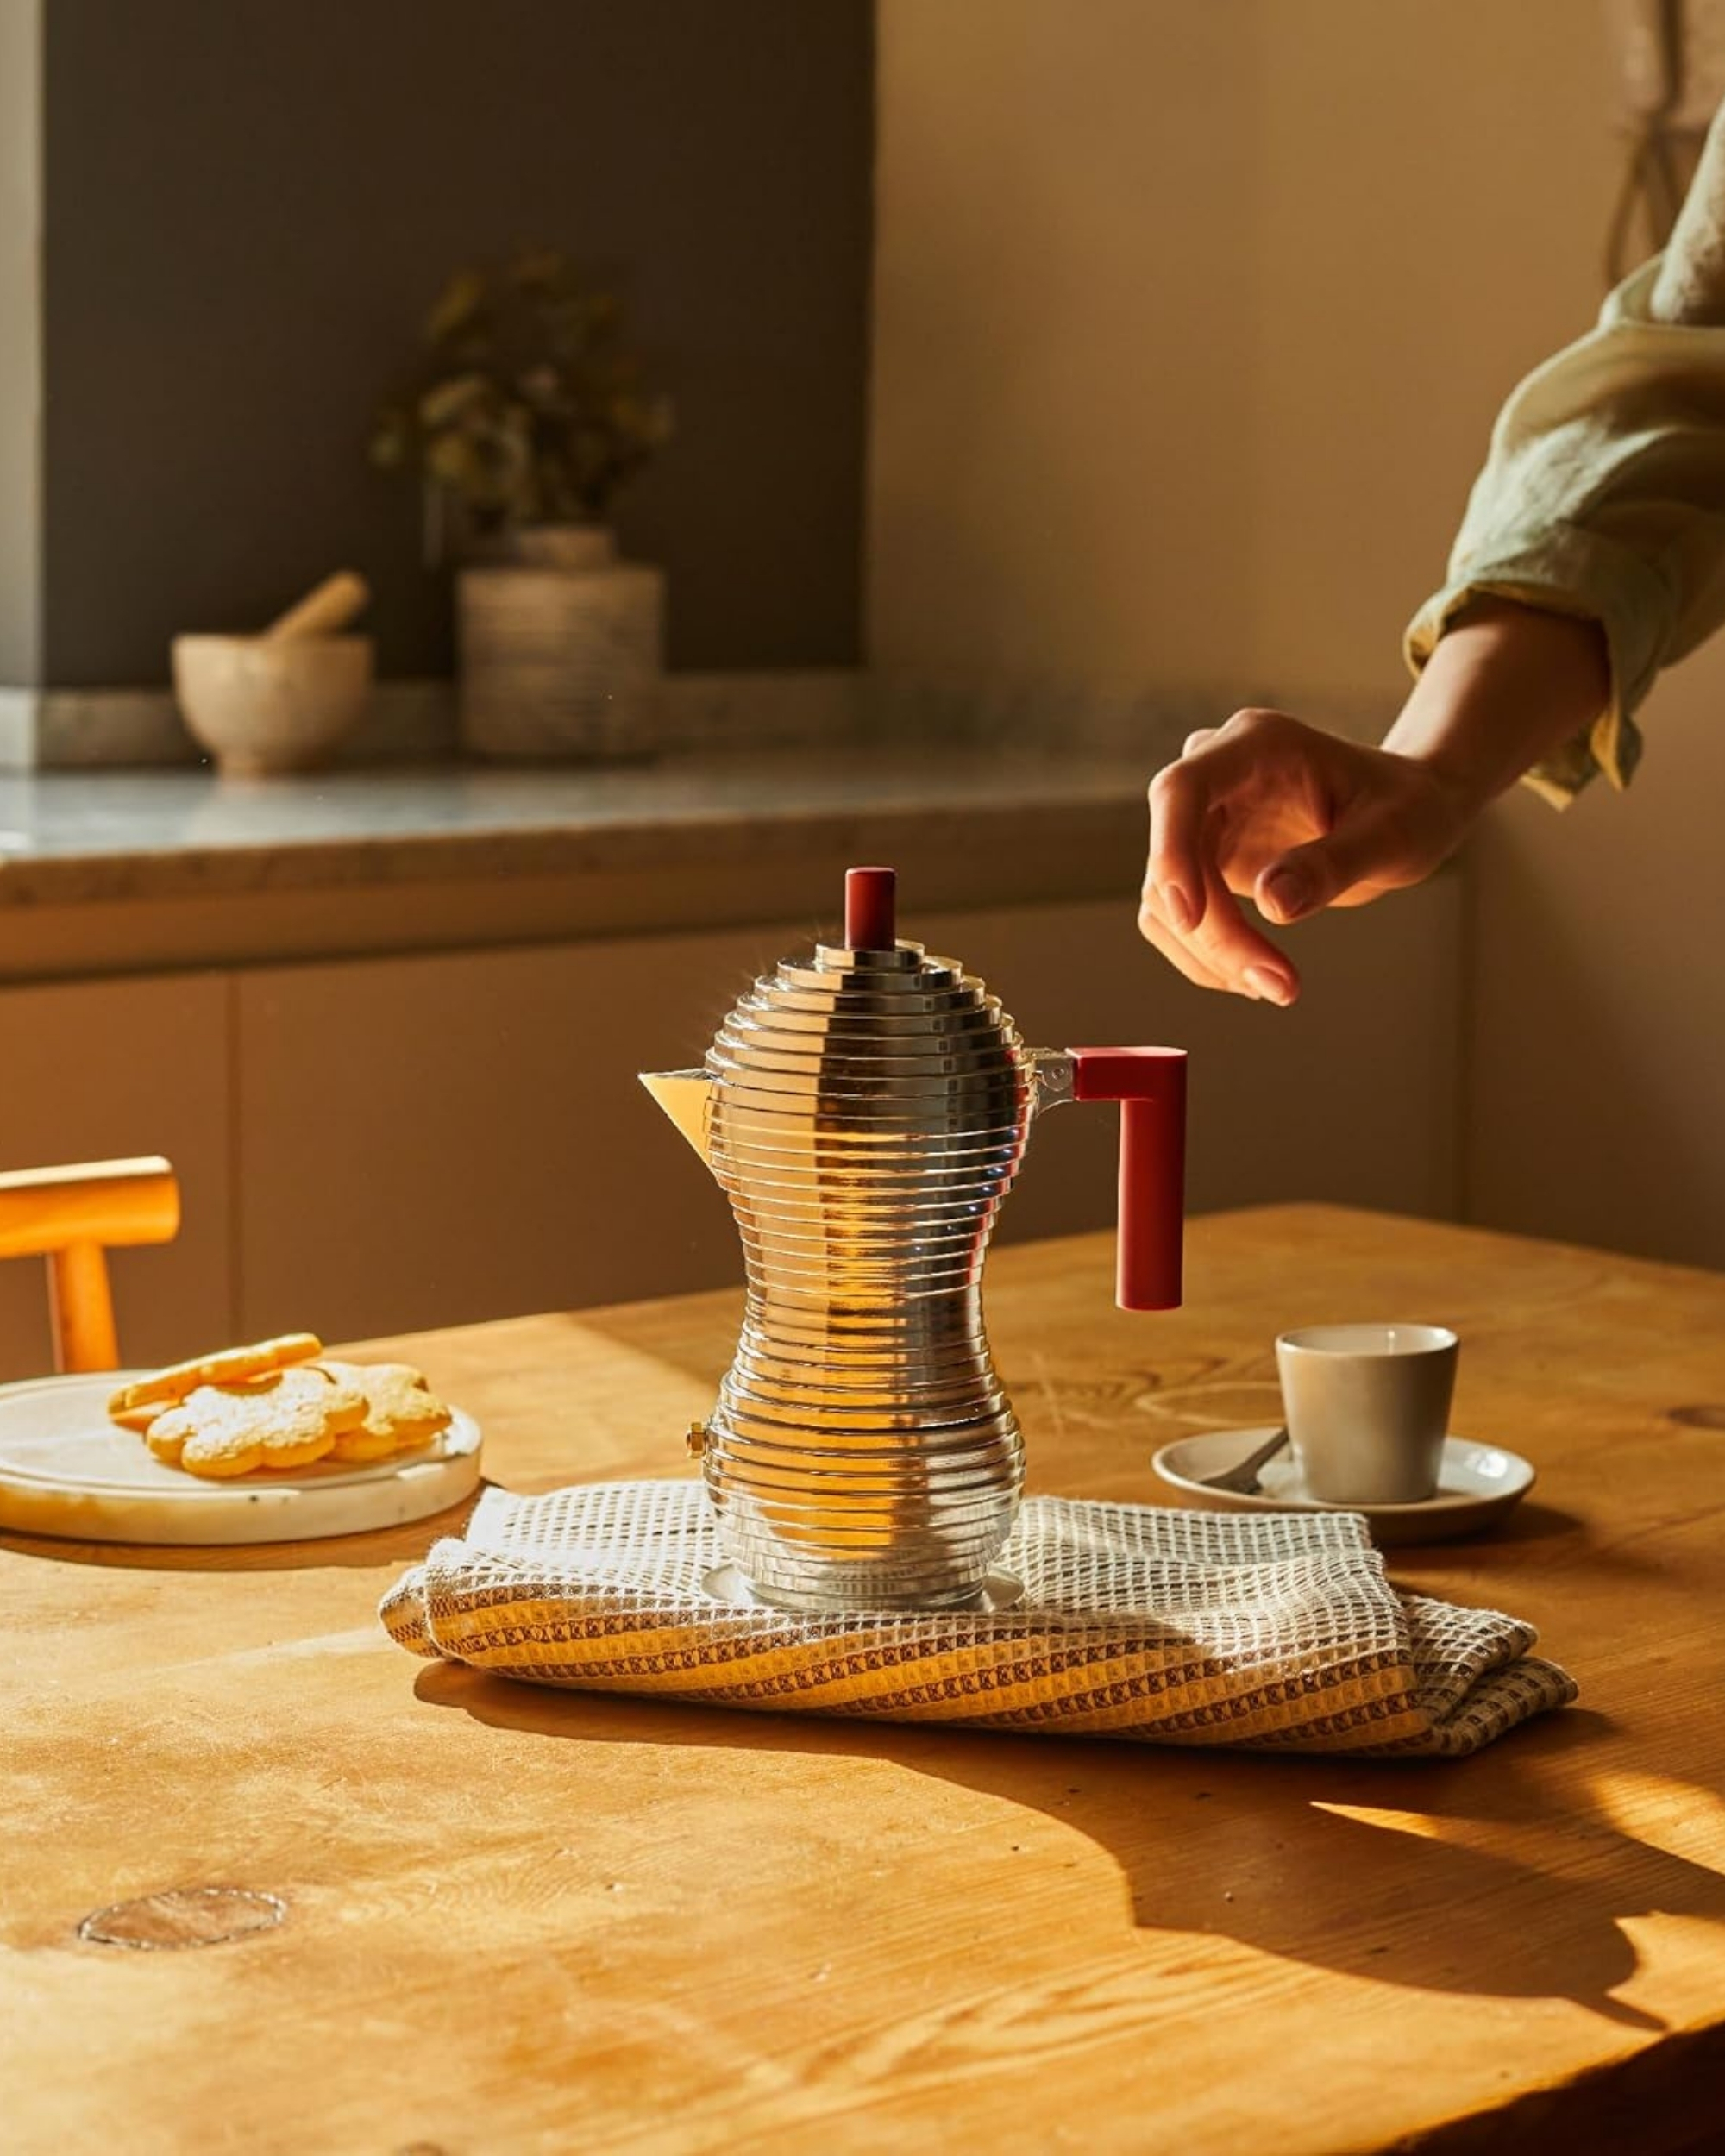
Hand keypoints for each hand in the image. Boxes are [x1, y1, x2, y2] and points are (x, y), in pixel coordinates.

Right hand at [1140, 708, 1476, 1003]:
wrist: (1408, 811)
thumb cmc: (1408, 807)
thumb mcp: (1392, 833)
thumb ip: (1335, 862)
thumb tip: (1273, 903)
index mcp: (1256, 745)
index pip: (1182, 789)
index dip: (1172, 851)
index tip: (1190, 916)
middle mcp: (1216, 776)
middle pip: (1174, 858)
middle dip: (1214, 931)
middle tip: (1278, 986)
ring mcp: (1204, 820)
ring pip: (1165, 897)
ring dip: (1209, 952)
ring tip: (1278, 987)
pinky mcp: (1204, 862)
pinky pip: (1178, 917)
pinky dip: (1207, 954)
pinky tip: (1258, 974)